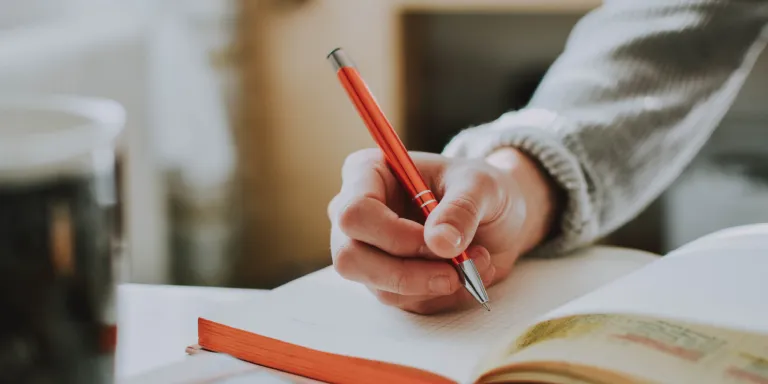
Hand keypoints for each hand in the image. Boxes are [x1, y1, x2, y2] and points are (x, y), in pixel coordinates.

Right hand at [328, 147, 558, 313]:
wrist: (496, 216)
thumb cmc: (479, 189)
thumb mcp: (482, 186)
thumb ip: (461, 209)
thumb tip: (440, 243)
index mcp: (367, 174)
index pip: (354, 213)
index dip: (393, 234)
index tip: (438, 241)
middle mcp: (357, 215)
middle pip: (350, 258)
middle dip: (407, 272)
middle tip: (455, 271)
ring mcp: (367, 251)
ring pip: (379, 287)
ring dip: (433, 283)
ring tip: (476, 261)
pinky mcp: (386, 281)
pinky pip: (404, 301)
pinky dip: (441, 294)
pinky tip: (466, 272)